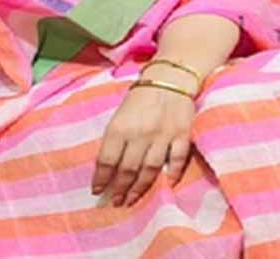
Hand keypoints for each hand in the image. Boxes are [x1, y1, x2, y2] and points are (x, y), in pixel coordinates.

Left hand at [92, 75, 195, 206]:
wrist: (170, 78)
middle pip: (128, 169)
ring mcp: (162, 135)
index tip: (97, 191)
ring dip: (139, 188)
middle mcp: (140, 133)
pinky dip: (172, 174)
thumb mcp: (120, 114)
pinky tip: (166, 184)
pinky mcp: (182, 135)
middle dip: (119, 188)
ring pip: (150, 170)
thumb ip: (115, 138)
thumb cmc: (141, 97)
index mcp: (120, 126)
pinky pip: (176, 160)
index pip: (107, 160)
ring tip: (131, 199)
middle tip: (115, 202)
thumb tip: (108, 167)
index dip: (101, 178)